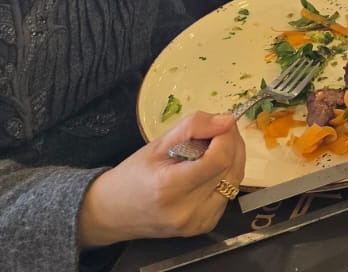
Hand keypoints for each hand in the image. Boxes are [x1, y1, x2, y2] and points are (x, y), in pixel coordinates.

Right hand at [77, 112, 246, 248]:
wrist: (112, 213)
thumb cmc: (132, 176)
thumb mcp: (156, 144)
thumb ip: (192, 127)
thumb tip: (227, 120)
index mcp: (170, 188)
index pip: (219, 159)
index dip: (226, 136)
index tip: (221, 123)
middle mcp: (187, 211)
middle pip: (231, 169)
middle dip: (231, 143)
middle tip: (218, 130)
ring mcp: (197, 223)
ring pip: (234, 182)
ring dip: (231, 159)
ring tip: (213, 147)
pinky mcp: (203, 227)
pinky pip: (228, 194)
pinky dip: (224, 176)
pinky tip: (209, 169)